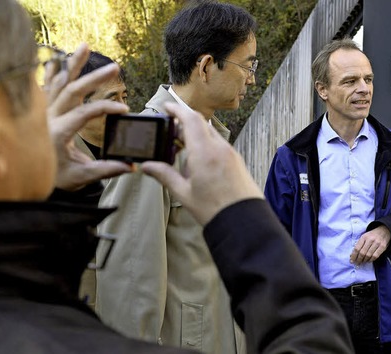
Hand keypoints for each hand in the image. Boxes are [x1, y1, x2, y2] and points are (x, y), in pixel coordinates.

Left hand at [46, 43, 131, 190]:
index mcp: (58, 132)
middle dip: (94, 78)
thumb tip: (130, 166)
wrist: (33, 176)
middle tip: (114, 68)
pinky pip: (47, 86)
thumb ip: (105, 169)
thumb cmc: (57, 176)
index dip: (106, 108)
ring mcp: (43, 111)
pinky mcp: (42, 110)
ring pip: (58, 82)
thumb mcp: (81, 176)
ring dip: (72, 64)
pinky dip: (53, 71)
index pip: (85, 113)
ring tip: (85, 46)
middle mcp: (48, 118)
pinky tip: (58, 58)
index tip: (124, 109)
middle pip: (72, 91)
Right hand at [141, 102, 263, 224]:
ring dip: (195, 136)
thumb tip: (147, 166)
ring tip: (181, 151)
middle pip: (200, 124)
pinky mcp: (237, 161)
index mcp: (204, 152)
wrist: (243, 220)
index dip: (177, 109)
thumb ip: (164, 175)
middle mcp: (220, 148)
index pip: (190, 119)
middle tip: (169, 132)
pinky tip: (197, 163)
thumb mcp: (184, 193)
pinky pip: (219, 145)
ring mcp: (230, 153)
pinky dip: (206, 146)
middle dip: (183, 124)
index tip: (166, 107)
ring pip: (210, 135)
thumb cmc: (214, 209)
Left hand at [350, 225, 390, 264]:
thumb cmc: (372, 235)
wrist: (384, 230)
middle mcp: (370, 240)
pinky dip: (371, 260)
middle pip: (362, 253)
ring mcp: (377, 243)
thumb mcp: (364, 237)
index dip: (353, 256)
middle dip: (359, 260)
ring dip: (365, 260)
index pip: (357, 248)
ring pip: (368, 255)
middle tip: (357, 263)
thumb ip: (359, 245)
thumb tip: (352, 255)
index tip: (352, 261)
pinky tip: (369, 260)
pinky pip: (375, 256)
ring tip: (363, 262)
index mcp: (364, 237)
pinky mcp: (382, 246)